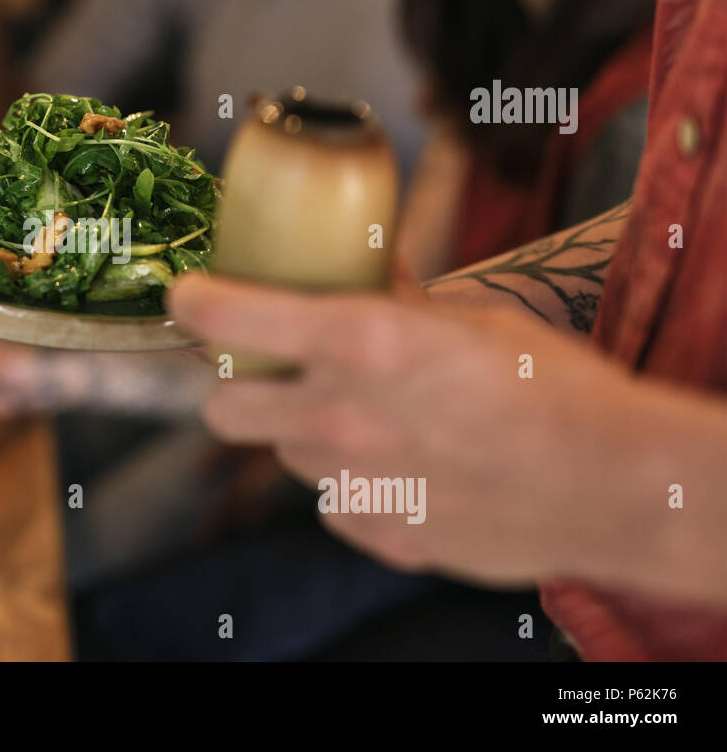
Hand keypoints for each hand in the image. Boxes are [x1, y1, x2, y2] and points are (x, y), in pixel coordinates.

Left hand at [168, 273, 680, 594]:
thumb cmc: (554, 386)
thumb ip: (399, 299)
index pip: (230, 320)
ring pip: (285, 457)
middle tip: (269, 372)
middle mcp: (339, 418)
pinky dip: (353, 486)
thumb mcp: (473, 318)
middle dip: (232, 388)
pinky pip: (335, 505)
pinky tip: (406, 471)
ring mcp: (355, 487)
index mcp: (359, 345)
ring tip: (370, 421)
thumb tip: (366, 268)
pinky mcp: (380, 536)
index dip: (193, 303)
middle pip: (222, 409)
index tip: (186, 296)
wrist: (617, 486)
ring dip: (304, 435)